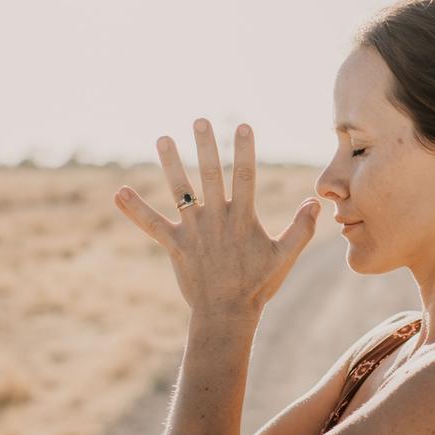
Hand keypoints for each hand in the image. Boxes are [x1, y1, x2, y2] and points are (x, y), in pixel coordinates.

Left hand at [113, 118, 320, 314]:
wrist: (226, 314)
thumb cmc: (258, 285)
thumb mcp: (285, 257)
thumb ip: (301, 228)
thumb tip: (315, 202)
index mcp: (243, 219)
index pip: (245, 177)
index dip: (244, 150)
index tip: (242, 125)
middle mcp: (217, 220)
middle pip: (210, 175)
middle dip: (206, 146)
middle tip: (200, 120)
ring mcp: (194, 231)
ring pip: (180, 191)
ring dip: (171, 164)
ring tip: (163, 138)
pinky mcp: (175, 245)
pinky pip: (152, 224)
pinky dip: (135, 209)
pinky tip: (118, 192)